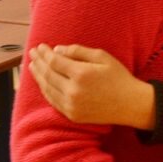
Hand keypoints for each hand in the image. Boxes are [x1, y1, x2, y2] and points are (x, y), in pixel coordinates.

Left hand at [27, 44, 156, 128]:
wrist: (130, 104)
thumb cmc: (118, 77)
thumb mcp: (103, 57)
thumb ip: (78, 51)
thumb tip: (57, 50)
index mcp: (81, 74)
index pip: (54, 61)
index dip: (45, 53)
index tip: (40, 46)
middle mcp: (73, 91)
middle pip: (47, 74)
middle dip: (38, 62)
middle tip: (32, 53)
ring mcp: (71, 105)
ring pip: (47, 88)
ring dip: (38, 76)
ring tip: (32, 66)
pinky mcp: (72, 115)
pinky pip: (53, 101)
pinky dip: (45, 90)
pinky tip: (42, 82)